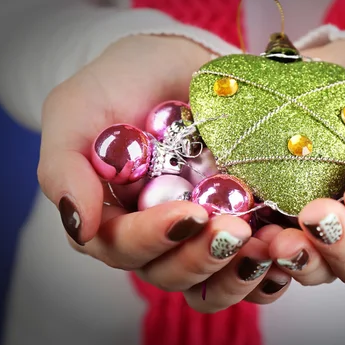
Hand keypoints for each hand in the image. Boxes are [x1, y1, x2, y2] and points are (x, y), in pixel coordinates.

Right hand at [38, 35, 289, 311]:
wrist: (175, 62)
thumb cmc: (120, 84)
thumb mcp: (76, 111)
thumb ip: (64, 167)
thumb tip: (80, 227)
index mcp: (110, 217)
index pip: (123, 247)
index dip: (153, 238)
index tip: (188, 213)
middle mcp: (153, 235)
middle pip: (169, 273)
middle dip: (200, 258)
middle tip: (234, 230)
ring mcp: (196, 234)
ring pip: (208, 282)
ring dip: (236, 272)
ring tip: (264, 246)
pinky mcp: (235, 226)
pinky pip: (248, 269)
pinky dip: (265, 270)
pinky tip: (280, 250)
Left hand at [269, 40, 344, 284]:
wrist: (336, 67)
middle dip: (344, 245)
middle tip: (317, 212)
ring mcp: (328, 233)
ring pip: (322, 270)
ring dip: (304, 258)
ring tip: (281, 237)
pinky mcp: (289, 226)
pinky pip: (279, 258)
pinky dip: (268, 254)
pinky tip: (258, 238)